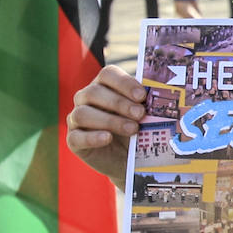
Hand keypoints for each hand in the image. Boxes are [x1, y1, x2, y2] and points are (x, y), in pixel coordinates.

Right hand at [67, 64, 146, 181]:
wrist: (129, 159)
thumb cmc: (137, 129)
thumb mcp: (143, 114)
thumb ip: (146, 103)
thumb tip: (159, 95)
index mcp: (104, 86)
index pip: (107, 74)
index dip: (124, 83)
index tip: (142, 96)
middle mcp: (86, 98)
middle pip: (95, 92)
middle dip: (120, 103)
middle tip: (141, 114)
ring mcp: (76, 118)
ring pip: (83, 113)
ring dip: (110, 120)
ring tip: (132, 129)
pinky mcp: (74, 140)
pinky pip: (77, 137)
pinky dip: (93, 137)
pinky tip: (108, 138)